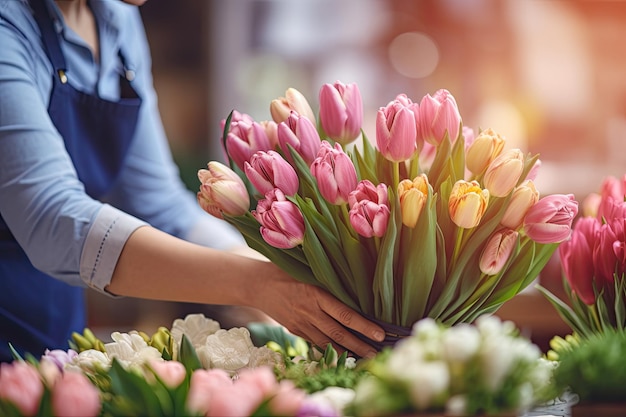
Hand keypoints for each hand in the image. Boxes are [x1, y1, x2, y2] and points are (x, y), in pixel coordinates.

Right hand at [250, 265, 384, 357]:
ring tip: (365, 358)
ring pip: (328, 342)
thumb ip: (328, 280)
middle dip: (360, 345)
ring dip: (348, 352)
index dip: (364, 326)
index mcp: (316, 294)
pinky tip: (344, 355)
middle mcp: (310, 312)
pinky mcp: (295, 331)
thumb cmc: (287, 271)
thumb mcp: (308, 270)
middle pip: (339, 333)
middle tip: (378, 354)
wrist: (258, 284)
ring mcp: (302, 324)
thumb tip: (357, 283)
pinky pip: (316, 343)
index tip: (380, 333)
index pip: (345, 315)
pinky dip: (331, 350)